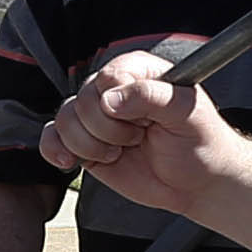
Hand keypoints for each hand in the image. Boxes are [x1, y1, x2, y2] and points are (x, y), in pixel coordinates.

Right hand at [44, 49, 231, 210]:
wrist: (198, 181)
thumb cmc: (200, 141)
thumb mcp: (186, 113)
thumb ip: (151, 96)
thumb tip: (109, 100)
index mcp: (138, 71)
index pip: (108, 77)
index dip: (117, 104)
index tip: (142, 122)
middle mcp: (113, 89)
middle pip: (83, 101)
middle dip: (108, 130)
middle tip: (139, 139)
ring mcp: (96, 117)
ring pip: (65, 120)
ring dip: (91, 145)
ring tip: (120, 153)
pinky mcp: (85, 142)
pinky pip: (52, 137)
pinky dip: (55, 149)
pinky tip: (70, 161)